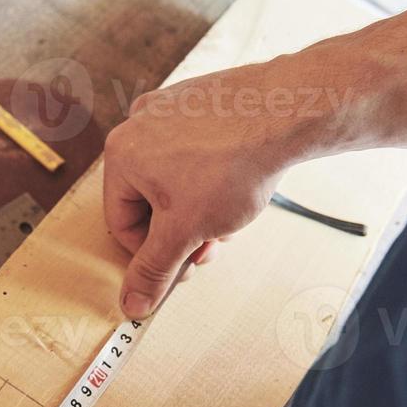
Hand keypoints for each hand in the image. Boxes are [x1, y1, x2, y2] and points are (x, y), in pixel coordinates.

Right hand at [103, 63, 296, 318]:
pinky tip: (238, 186)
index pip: (121, 224)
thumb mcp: (186, 232)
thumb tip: (132, 303)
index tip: (181, 267)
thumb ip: (155, 270)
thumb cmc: (232, 165)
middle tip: (210, 245)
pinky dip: (212, 178)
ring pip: (175, 180)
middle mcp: (139, 125)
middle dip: (182, 231)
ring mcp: (170, 110)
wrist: (286, 113)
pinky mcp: (201, 102)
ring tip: (230, 218)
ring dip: (199, 210)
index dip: (152, 256)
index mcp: (121, 155)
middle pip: (149, 202)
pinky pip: (195, 153)